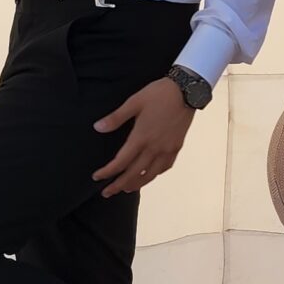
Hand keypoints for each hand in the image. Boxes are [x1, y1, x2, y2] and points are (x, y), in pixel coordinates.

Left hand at [92, 77, 194, 197]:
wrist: (187, 91)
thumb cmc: (158, 94)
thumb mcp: (134, 102)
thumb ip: (116, 118)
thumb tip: (97, 128)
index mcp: (141, 137)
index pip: (121, 162)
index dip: (107, 172)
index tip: (96, 177)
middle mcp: (154, 148)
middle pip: (133, 174)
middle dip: (118, 185)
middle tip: (106, 193)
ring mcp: (167, 149)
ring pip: (150, 175)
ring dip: (136, 184)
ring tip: (126, 189)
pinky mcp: (176, 147)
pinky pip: (164, 167)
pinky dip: (154, 174)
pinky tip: (149, 175)